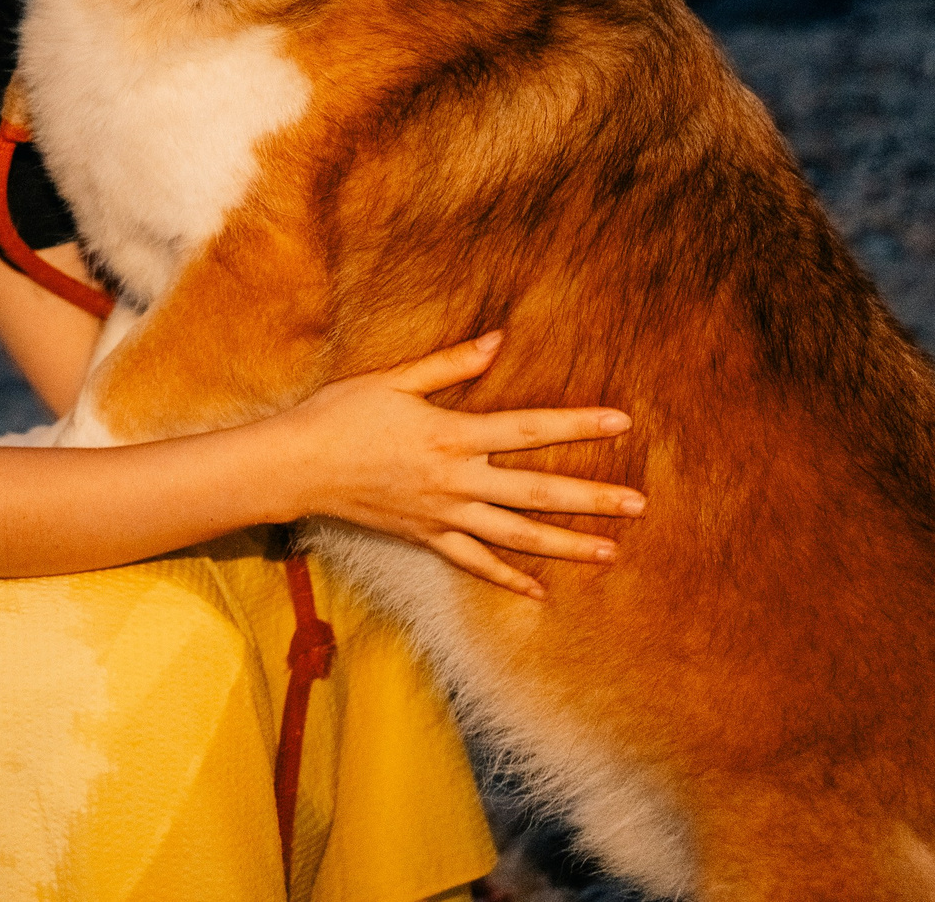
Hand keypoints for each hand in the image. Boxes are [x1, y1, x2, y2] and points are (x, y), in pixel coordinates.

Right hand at [275, 332, 642, 599]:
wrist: (295, 465)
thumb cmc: (341, 413)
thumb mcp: (394, 379)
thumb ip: (450, 363)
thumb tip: (498, 340)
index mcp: (452, 434)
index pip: (528, 429)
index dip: (577, 424)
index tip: (621, 422)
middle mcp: (455, 480)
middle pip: (536, 491)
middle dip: (591, 498)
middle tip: (638, 505)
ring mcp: (442, 514)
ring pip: (516, 535)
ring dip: (566, 544)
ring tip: (610, 550)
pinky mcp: (425, 536)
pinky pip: (474, 562)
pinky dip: (508, 579)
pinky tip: (540, 593)